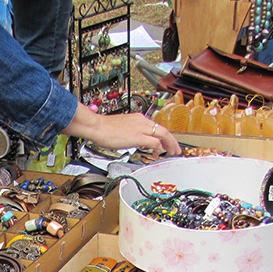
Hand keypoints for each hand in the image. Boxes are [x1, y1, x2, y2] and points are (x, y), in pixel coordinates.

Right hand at [63, 105, 180, 155]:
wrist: (96, 126)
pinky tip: (157, 153)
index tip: (166, 143)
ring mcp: (141, 128)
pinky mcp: (138, 136)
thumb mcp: (121, 129)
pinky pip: (154, 142)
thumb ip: (130, 133)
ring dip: (169, 144)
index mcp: (138, 118)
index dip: (164, 136)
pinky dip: (158, 148)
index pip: (156, 127)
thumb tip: (134, 140)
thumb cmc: (103, 129)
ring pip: (163, 134)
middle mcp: (142, 121)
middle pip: (163, 129)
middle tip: (176, 149)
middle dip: (172, 140)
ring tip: (172, 152)